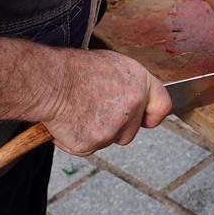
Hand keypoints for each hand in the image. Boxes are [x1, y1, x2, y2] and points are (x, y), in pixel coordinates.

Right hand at [42, 49, 170, 153]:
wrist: (51, 81)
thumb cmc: (75, 70)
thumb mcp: (113, 66)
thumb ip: (129, 86)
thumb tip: (133, 98)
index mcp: (140, 83)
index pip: (162, 106)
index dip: (152, 116)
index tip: (146, 119)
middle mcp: (133, 105)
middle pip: (131, 131)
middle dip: (115, 127)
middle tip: (94, 110)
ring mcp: (114, 127)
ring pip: (108, 140)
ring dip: (95, 132)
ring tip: (79, 111)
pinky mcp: (93, 143)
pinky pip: (87, 148)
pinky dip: (76, 140)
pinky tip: (69, 122)